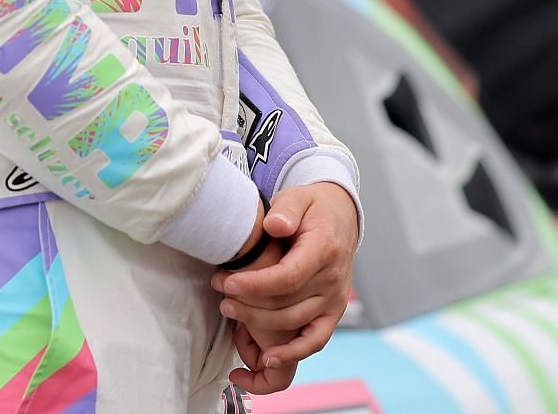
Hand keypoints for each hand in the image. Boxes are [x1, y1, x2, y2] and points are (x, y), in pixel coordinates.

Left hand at [210, 182, 357, 373]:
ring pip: (294, 323)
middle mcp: (333, 280)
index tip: (226, 283)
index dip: (256, 285)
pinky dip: (293, 354)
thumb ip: (286, 209)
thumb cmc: (312, 208)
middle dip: (248, 303)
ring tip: (227, 309)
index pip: (289, 277)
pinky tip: (268, 361)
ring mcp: (334, 300)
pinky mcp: (331, 313)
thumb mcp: (299, 197)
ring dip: (258, 323)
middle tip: (218, 292)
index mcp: (324, 250)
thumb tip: (274, 225)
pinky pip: (315, 340)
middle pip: (287, 304)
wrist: (340, 219)